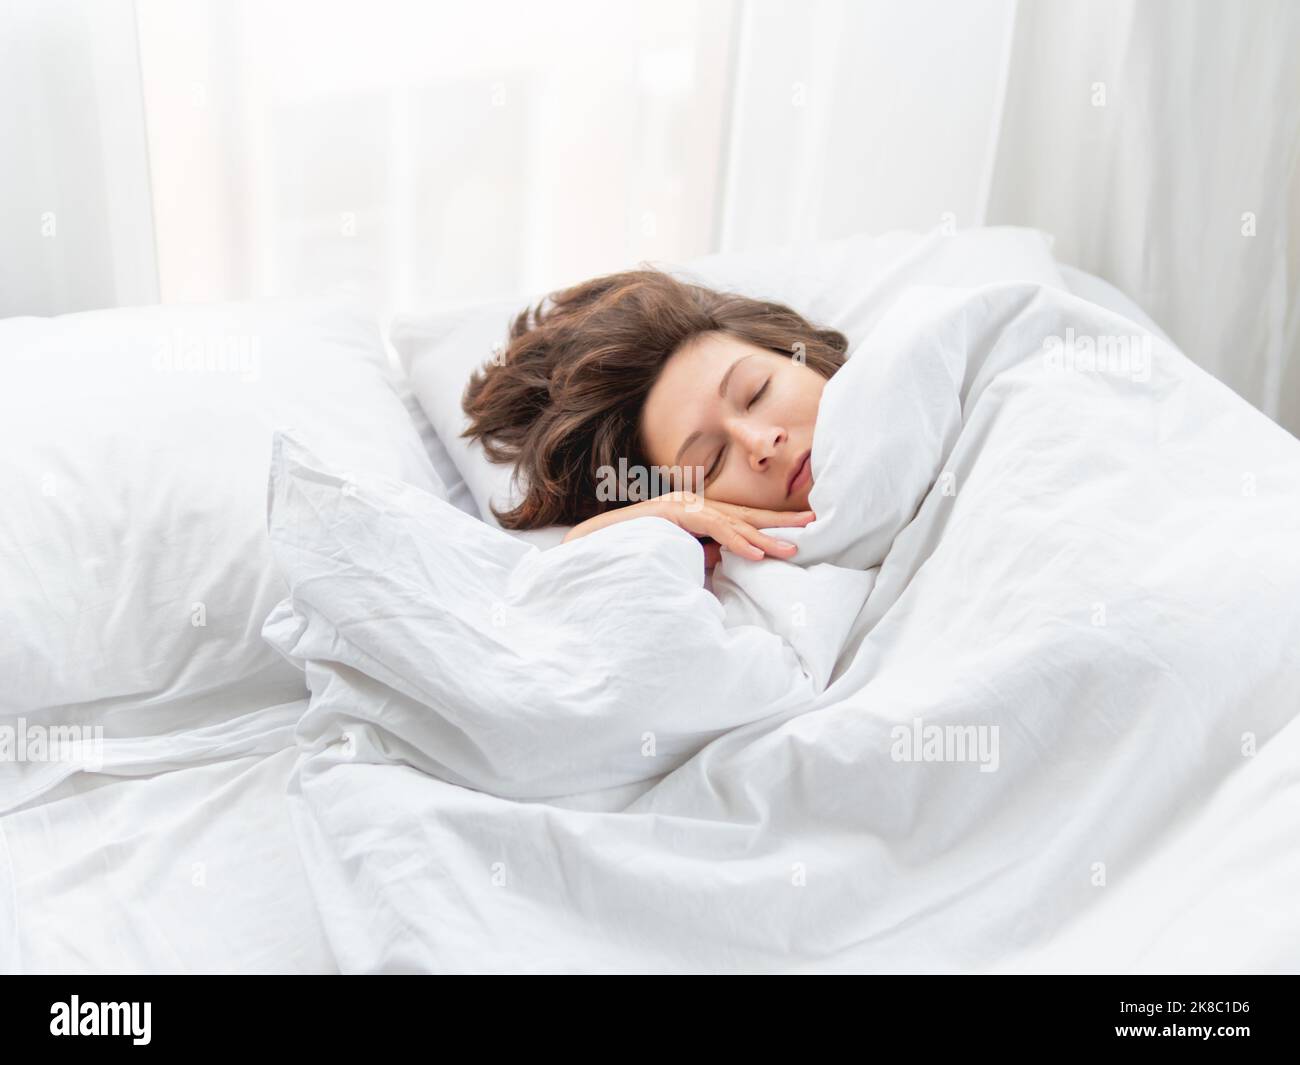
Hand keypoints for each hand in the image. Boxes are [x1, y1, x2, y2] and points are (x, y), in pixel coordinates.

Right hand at [563, 491, 815, 562]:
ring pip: (731, 521)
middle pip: (744, 514)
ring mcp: (680, 506)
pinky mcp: (670, 514)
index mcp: (695, 515)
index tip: (803, 530)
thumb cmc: (633, 556)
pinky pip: (710, 527)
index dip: (772, 525)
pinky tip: (755, 554)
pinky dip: (735, 541)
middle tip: (814, 523)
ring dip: (763, 538)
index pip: (740, 519)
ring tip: (791, 550)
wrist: (591, 550)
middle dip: (780, 521)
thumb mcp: (680, 559)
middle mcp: (691, 504)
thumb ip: (705, 556)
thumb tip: (730, 561)